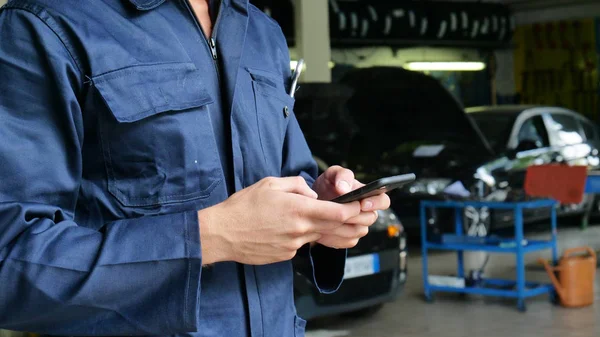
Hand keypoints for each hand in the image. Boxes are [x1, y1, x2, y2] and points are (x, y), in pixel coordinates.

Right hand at [197, 176, 360, 264]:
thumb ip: (297, 186)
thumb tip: (312, 195)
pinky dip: (301, 236)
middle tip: (355, 214)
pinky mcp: (285, 256)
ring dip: (323, 228)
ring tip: (314, 218)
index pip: (337, 213)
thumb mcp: (271, 183)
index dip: (353, 210)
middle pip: (334, 227)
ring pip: (317, 236)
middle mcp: (300, 230)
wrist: (222, 234)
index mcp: (298, 210)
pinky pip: (301, 244)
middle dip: (347, 221)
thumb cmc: (243, 206)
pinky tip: (286, 229)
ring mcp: (293, 246)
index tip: (360, 205)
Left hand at [311, 166, 390, 248]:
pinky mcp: (349, 238)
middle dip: (356, 216)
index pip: (383, 201)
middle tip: (341, 213)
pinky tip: (323, 229)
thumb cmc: (328, 186)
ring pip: (359, 231)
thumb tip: (344, 188)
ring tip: (328, 220)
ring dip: (344, 226)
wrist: (314, 202)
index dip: (376, 203)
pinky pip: (347, 241)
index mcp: (368, 195)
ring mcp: (359, 226)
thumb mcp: (332, 174)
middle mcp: (367, 212)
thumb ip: (341, 175)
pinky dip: (336, 236)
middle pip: (371, 218)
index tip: (363, 203)